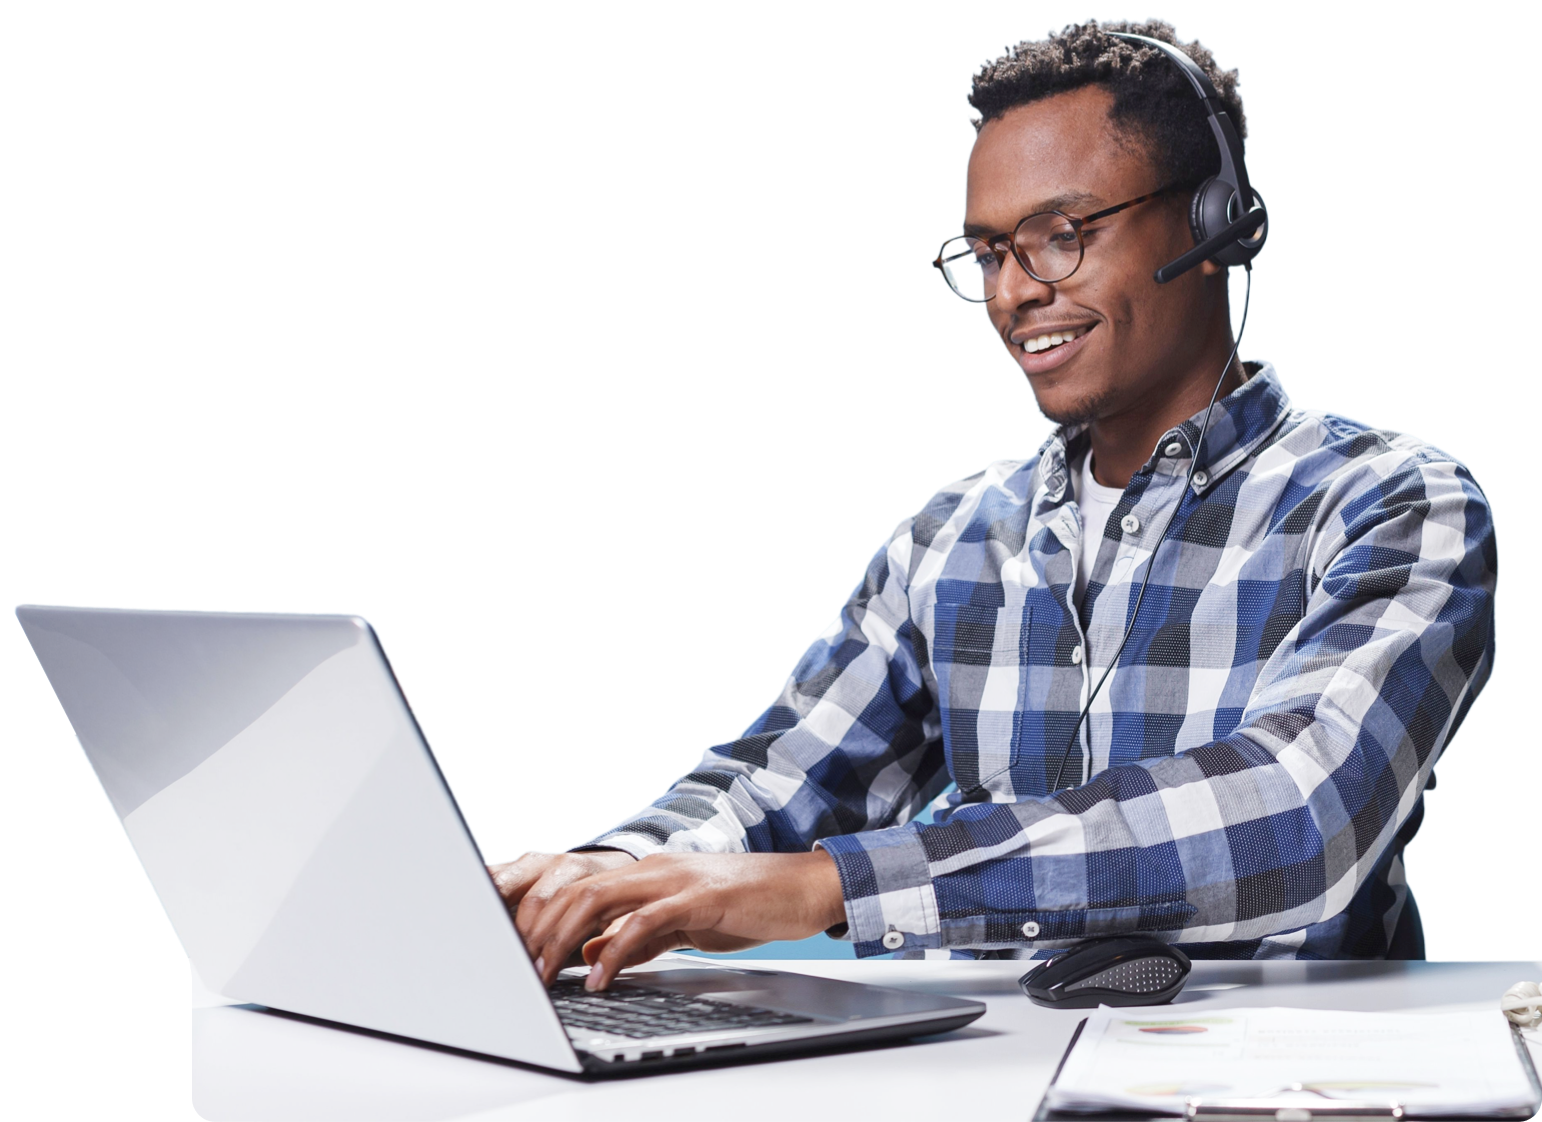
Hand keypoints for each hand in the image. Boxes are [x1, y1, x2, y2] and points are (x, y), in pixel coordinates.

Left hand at [513, 851, 846, 990]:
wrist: (806, 887)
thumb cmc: (750, 904)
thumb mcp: (683, 923)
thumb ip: (638, 936)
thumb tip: (591, 952)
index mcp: (646, 871)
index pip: (577, 885)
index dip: (540, 915)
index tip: (518, 949)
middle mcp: (653, 867)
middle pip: (575, 888)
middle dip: (537, 928)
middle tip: (519, 967)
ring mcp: (674, 879)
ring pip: (598, 898)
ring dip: (562, 939)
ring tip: (543, 973)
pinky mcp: (698, 898)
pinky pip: (644, 922)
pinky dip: (614, 950)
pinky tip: (599, 977)